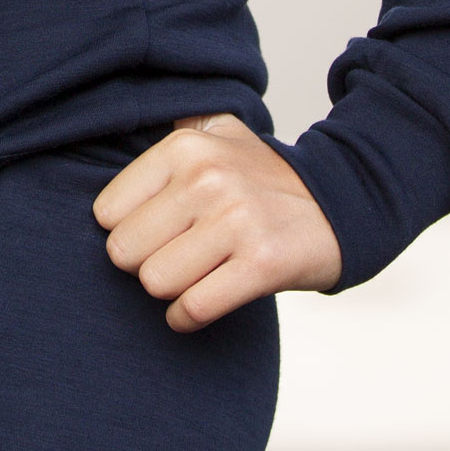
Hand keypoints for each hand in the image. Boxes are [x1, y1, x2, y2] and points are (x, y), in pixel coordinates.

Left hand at [92, 113, 342, 332]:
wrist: (344, 202)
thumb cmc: (265, 178)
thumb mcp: (219, 134)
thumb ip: (170, 133)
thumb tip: (117, 133)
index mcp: (186, 148)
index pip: (105, 213)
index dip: (127, 230)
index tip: (158, 231)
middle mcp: (208, 179)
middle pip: (124, 252)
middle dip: (145, 263)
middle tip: (177, 256)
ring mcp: (237, 221)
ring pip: (155, 282)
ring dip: (171, 290)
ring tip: (196, 275)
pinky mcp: (262, 264)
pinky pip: (193, 308)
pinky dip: (187, 317)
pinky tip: (199, 305)